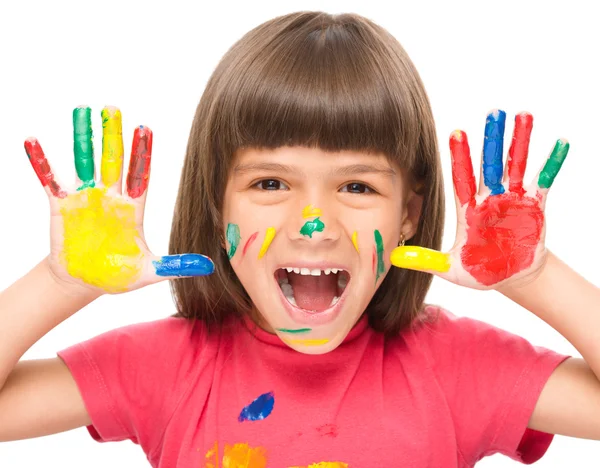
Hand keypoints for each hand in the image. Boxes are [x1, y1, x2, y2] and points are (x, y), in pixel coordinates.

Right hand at [24, 105, 213, 294]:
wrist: (83, 283)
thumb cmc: (117, 275)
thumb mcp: (149, 272)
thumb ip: (176, 265)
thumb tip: (208, 265)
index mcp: (132, 208)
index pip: (139, 174)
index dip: (141, 153)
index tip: (145, 129)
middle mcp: (110, 197)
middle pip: (113, 161)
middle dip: (113, 136)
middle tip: (114, 109)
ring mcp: (85, 199)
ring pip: (84, 162)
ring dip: (83, 138)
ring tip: (81, 111)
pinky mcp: (61, 206)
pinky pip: (50, 180)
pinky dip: (41, 162)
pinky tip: (33, 141)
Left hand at [390, 110, 568, 289]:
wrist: (512, 278)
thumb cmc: (481, 271)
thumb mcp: (451, 269)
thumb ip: (426, 260)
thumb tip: (394, 257)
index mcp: (467, 209)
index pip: (462, 178)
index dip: (460, 157)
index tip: (456, 133)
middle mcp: (489, 198)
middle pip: (489, 164)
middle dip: (491, 140)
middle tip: (493, 112)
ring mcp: (512, 199)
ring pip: (516, 165)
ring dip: (520, 142)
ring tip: (524, 115)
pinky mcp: (534, 206)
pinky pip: (544, 181)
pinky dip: (551, 163)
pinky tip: (559, 143)